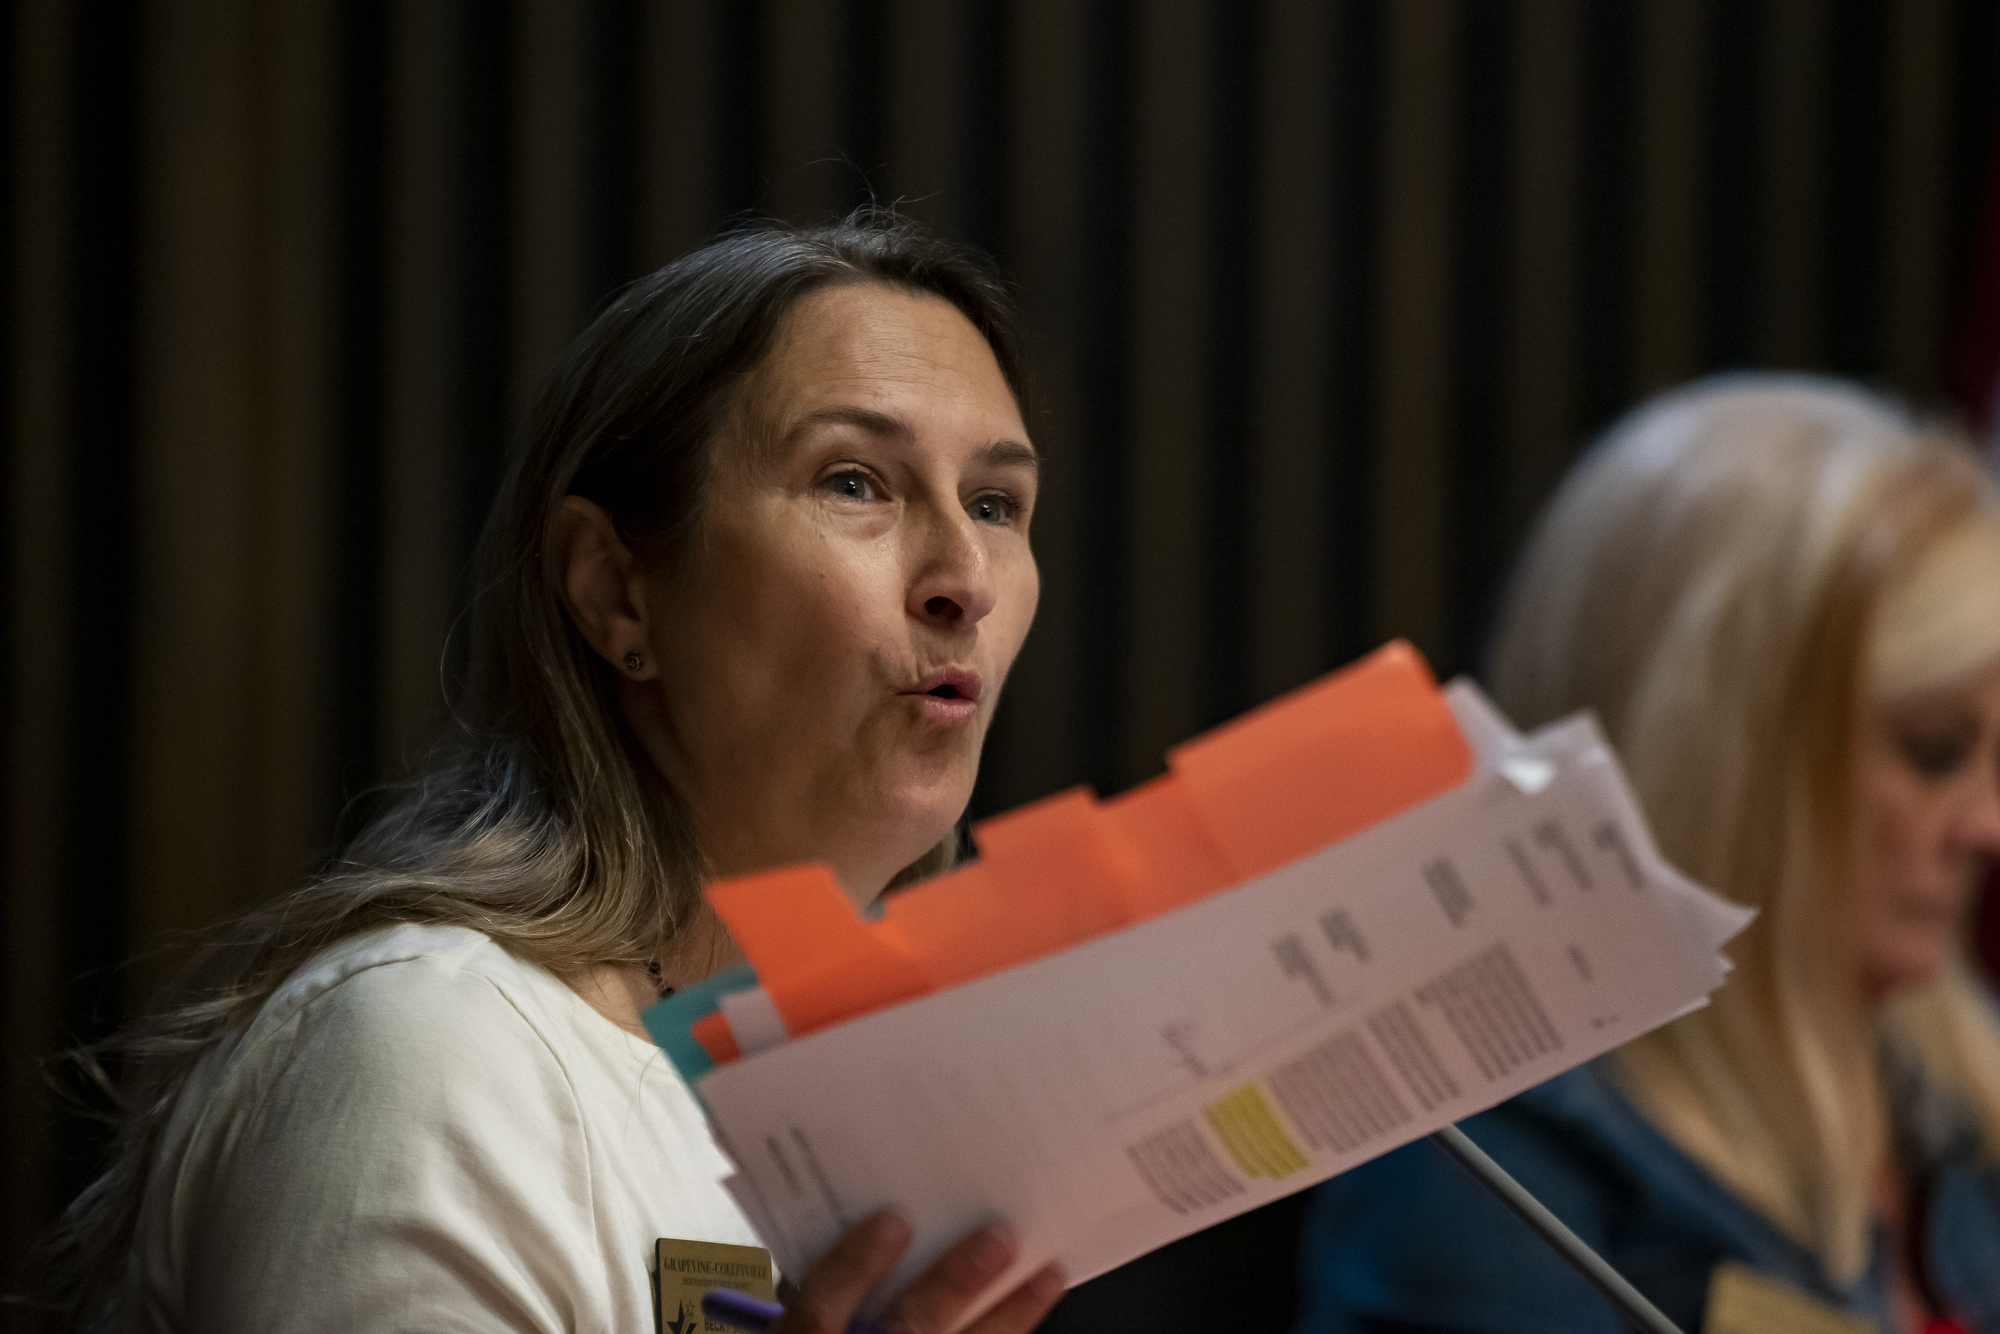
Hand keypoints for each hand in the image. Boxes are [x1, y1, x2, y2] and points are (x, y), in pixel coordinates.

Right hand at [777, 1210, 1064, 1333]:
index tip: (893, 1220)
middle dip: (954, 1285)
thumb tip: (875, 1222)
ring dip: (1008, 1318)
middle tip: (999, 1237)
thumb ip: (818, 1286)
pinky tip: (1036, 1309)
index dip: (855, 1265)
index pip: (821, 1311)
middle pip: (906, 1330)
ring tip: (1046, 1275)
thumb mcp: (791, 1324)